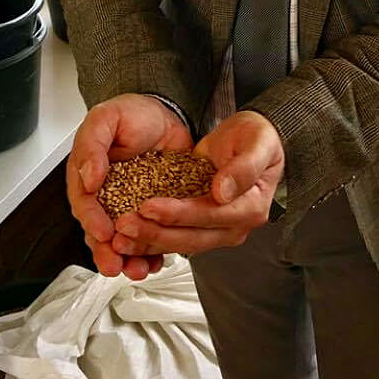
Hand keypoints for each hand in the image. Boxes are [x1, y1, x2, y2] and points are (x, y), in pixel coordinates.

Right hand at [66, 93, 192, 279]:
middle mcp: (106, 197)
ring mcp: (130, 206)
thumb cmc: (132, 113)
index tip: (103, 233)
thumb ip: (92, 145)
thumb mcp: (106, 119)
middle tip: (116, 265)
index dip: (92, 222)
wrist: (166, 113)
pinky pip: (152, 234)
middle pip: (101, 232)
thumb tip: (88, 177)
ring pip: (126, 239)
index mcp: (88, 178)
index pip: (84, 205)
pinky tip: (160, 261)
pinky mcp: (155, 211)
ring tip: (140, 270)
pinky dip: (155, 251)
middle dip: (108, 252)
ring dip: (130, 258)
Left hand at [111, 110, 284, 257]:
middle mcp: (233, 225)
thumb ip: (244, 167)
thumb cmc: (259, 137)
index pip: (209, 216)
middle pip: (190, 237)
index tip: (148, 206)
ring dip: (148, 240)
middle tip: (124, 225)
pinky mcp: (201, 222)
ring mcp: (216, 227)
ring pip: (179, 241)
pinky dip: (151, 235)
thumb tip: (222, 191)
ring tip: (119, 235)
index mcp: (250, 208)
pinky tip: (128, 234)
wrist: (254, 137)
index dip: (177, 213)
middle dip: (154, 233)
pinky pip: (174, 233)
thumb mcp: (258, 144)